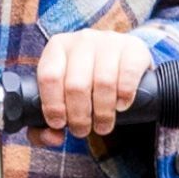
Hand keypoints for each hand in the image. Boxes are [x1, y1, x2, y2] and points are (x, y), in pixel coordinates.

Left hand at [32, 29, 152, 147]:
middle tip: (82, 131)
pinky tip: (120, 106)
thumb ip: (45, 123)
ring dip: (102, 112)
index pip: (49, 77)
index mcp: (57, 47)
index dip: (53, 105)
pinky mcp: (134, 48)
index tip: (59, 124)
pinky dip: (124, 97)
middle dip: (78, 116)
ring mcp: (109, 41)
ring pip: (103, 82)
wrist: (122, 61)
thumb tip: (52, 137)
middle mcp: (82, 40)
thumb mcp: (63, 95)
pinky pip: (128, 75)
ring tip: (102, 126)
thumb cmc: (86, 82)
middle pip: (76, 84)